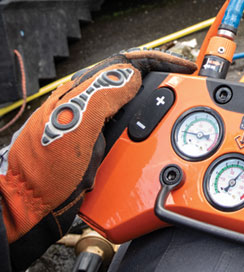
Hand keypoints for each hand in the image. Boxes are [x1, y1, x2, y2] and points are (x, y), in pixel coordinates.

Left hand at [0, 50, 193, 271]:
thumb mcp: (76, 126)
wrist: (30, 210)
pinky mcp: (100, 152)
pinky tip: (153, 151)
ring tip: (174, 124)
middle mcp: (90, 108)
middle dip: (163, 88)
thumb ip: (103, 96)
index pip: (126, 64)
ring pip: (136, 115)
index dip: (158, 61)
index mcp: (82, 93)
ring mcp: (95, 130)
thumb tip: (132, 75)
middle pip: (136, 87)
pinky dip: (147, 144)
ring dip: (157, 119)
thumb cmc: (42, 171)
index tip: (183, 67)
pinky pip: (132, 141)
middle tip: (186, 94)